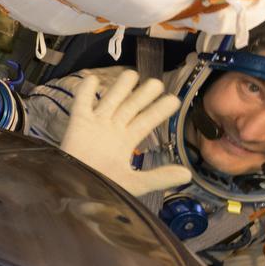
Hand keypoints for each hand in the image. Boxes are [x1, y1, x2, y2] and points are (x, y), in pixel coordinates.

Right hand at [61, 70, 191, 195]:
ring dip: (120, 87)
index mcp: (126, 142)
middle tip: (157, 82)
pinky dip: (85, 91)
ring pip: (110, 100)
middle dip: (143, 94)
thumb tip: (188, 173)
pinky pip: (81, 103)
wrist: (76, 191)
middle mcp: (113, 129)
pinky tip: (92, 78)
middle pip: (131, 106)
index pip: (146, 121)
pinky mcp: (78, 123)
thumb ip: (159, 177)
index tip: (174, 99)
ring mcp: (95, 124)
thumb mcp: (135, 184)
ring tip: (132, 73)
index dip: (159, 110)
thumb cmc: (103, 188)